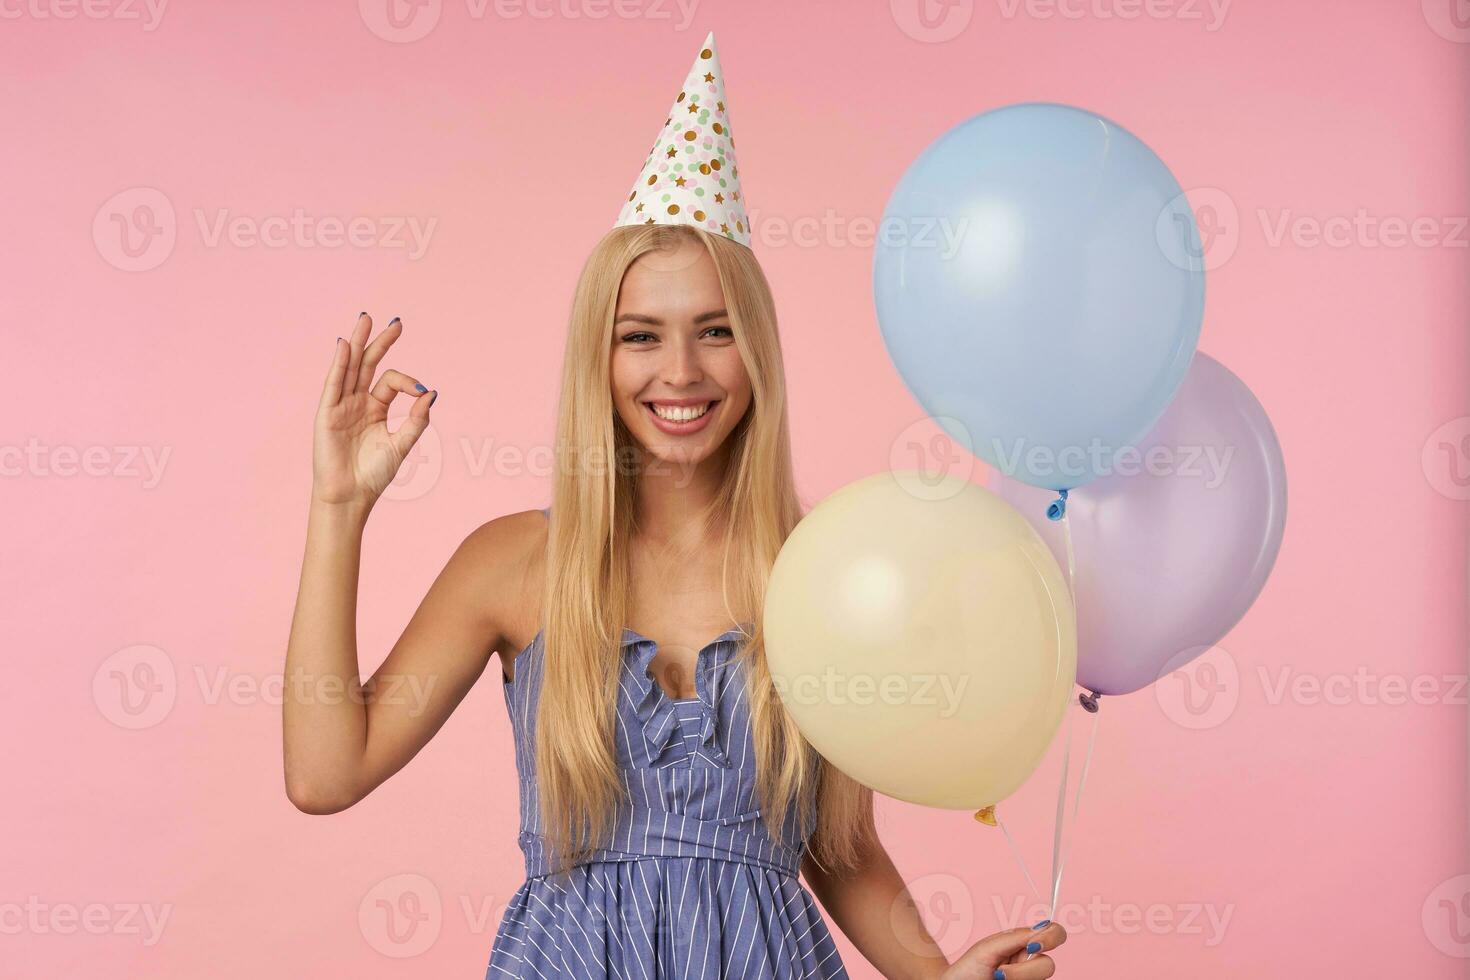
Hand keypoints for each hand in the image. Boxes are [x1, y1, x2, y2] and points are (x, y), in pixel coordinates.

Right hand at [312, 312, 435, 508]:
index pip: (390, 381)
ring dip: (357, 342)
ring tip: (366, 318)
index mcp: (375, 408)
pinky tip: (344, 345)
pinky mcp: (326, 413)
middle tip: (396, 322)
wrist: (351, 495)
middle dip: (381, 342)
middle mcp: (357, 402)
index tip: (421, 391)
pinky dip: (338, 363)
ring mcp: (340, 405)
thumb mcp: (402, 443)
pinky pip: (333, 383)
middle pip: (368, 364)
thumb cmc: (375, 474)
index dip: (408, 381)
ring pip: (350, 367)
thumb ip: (417, 419)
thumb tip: (431, 392)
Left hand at [941, 920, 1065, 978]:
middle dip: (1024, 970)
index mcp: (1024, 945)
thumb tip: (1042, 927)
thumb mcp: (989, 948)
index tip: (1034, 944)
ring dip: (1019, 979)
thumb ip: (1016, 937)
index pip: (1054, 934)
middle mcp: (1031, 963)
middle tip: (1000, 973)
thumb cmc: (968, 969)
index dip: (1052, 936)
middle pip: (1048, 965)